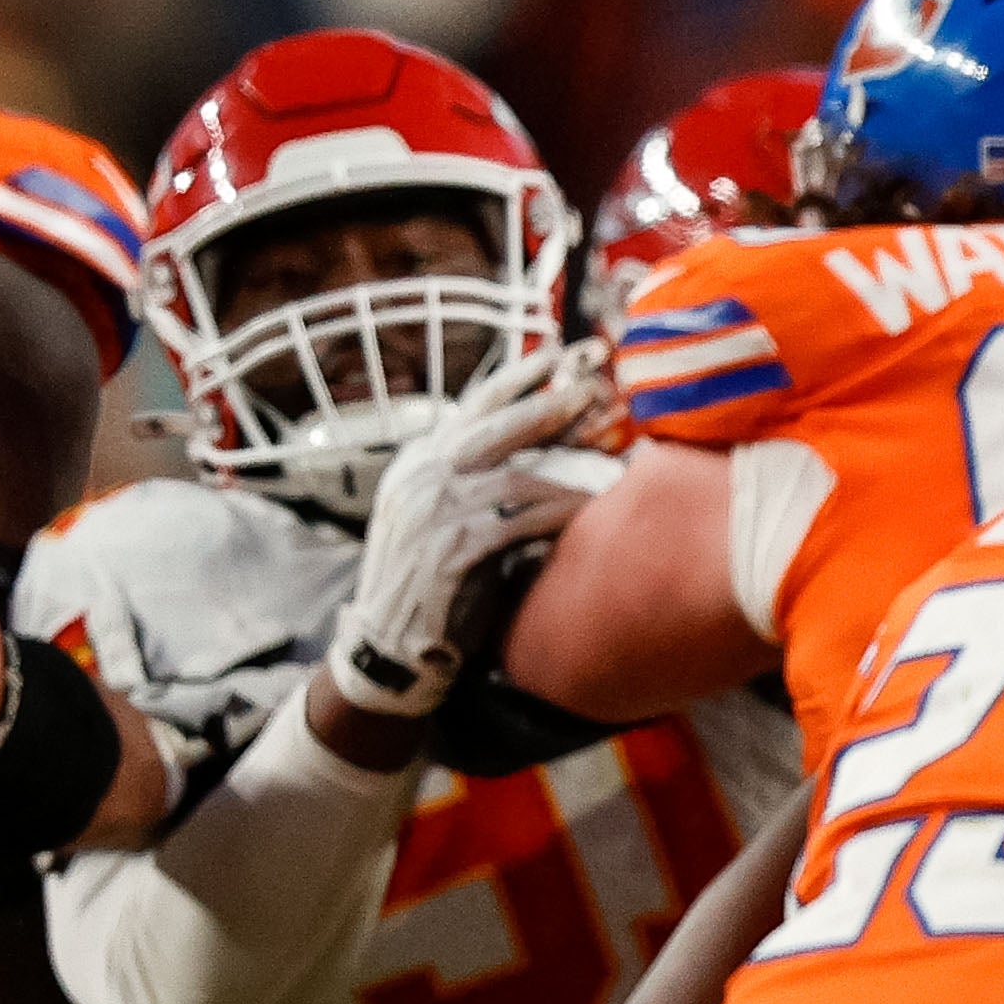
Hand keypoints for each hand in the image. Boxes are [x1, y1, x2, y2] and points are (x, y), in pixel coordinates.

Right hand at [329, 340, 613, 720]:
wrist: (390, 647)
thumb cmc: (432, 584)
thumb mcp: (443, 516)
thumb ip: (478, 479)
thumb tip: (543, 447)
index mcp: (420, 461)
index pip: (473, 406)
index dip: (519, 379)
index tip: (560, 356)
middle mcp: (422, 476)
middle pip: (496, 426)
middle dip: (550, 404)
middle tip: (597, 385)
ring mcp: (434, 510)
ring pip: (515, 474)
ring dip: (569, 467)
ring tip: (613, 461)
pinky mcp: (453, 548)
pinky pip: (519, 521)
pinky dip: (560, 513)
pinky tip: (594, 510)